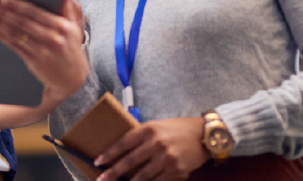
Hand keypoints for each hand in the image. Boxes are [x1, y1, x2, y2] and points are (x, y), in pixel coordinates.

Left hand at [0, 0, 88, 100]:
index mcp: (62, 26)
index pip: (35, 13)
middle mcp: (52, 38)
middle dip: (3, 13)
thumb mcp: (75, 27)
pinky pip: (15, 47)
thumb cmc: (71, 48)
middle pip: (22, 22)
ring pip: (16, 34)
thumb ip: (69, 7)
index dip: (17, 5)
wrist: (72, 79)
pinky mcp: (34, 61)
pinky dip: (3, 38)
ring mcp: (42, 51)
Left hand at [94, 117, 208, 180]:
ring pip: (142, 176)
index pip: (124, 143)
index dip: (109, 154)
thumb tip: (123, 149)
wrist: (204, 135)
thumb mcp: (157, 125)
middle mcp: (156, 143)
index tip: (98, 162)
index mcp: (149, 129)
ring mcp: (166, 158)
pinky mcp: (176, 170)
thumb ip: (141, 136)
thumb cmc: (178, 128)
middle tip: (101, 179)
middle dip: (113, 172)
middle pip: (130, 161)